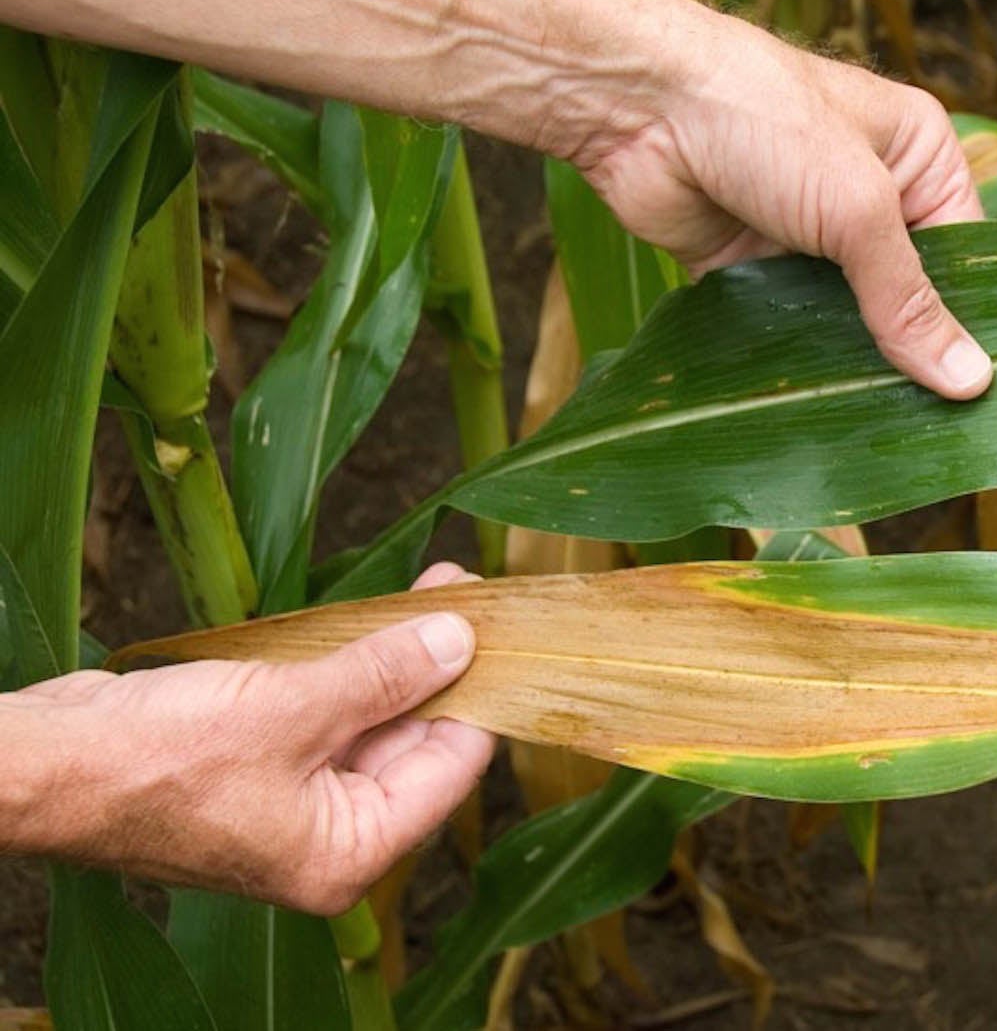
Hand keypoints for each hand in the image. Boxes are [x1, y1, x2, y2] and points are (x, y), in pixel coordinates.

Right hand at [7, 562, 493, 913]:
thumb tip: (459, 642)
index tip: (503, 631)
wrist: (42, 764)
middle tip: (464, 594)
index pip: (449, 769)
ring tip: (431, 591)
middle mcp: (327, 838)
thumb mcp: (290, 708)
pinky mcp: (258, 765)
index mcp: (348, 854)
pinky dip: (345, 670)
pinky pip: (324, 715)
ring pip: (369, 722)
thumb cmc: (154, 760)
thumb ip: (382, 675)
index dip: (479, 695)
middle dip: (439, 667)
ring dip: (395, 659)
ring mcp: (291, 803)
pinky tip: (370, 619)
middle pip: (414, 743)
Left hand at [579, 18, 993, 399]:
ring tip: (874, 421)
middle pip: (905, 292)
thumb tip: (971, 381)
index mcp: (918, 155)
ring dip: (849, 359)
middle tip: (927, 420)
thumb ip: (908, 299)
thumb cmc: (764, 121)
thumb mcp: (858, 209)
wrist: (636, 107)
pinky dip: (794, 356)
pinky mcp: (752, 263)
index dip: (968, 318)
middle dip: (908, 347)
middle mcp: (869, 193)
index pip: (964, 252)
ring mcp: (808, 230)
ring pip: (847, 316)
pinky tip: (809, 404)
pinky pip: (788, 324)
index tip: (975, 389)